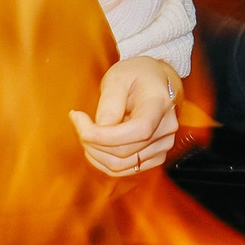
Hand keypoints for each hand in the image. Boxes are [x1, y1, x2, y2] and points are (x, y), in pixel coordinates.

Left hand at [72, 57, 182, 176]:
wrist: (156, 81)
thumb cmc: (136, 75)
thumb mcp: (118, 77)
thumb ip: (110, 103)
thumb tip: (100, 129)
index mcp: (160, 104)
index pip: (139, 130)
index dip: (107, 136)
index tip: (82, 127)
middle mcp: (166, 129)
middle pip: (125, 151)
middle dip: (93, 142)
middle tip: (77, 121)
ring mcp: (163, 145)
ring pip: (121, 165)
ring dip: (95, 153)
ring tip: (84, 131)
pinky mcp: (156, 156)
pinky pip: (124, 169)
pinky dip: (103, 161)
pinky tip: (94, 144)